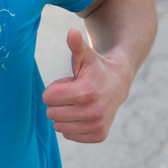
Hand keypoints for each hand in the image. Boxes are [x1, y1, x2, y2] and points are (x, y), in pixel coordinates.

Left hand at [42, 27, 134, 143]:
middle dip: (58, 102)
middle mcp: (93, 112)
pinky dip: (72, 125)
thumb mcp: (85, 55)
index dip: (54, 89)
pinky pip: (69, 135)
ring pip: (58, 126)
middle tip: (73, 93)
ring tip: (79, 102)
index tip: (69, 83)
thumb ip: (76, 45)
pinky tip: (84, 113)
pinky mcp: (99, 135)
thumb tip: (72, 32)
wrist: (120, 81)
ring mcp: (97, 125)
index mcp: (86, 92)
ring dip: (65, 114)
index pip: (47, 98)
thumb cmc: (96, 67)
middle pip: (51, 113)